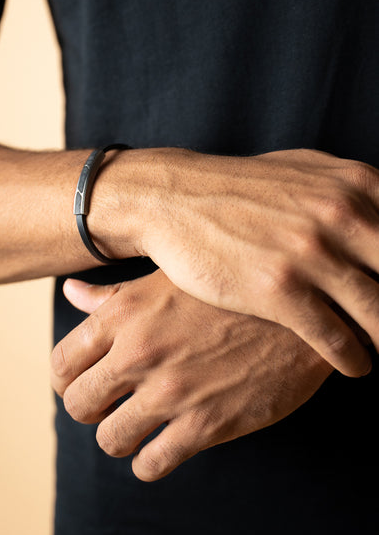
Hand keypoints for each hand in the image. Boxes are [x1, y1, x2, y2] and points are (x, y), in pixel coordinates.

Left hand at [50, 270, 331, 481]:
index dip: (65, 378)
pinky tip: (161, 446)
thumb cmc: (226, 291)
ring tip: (134, 426)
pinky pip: (152, 464)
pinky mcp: (206, 424)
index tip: (79, 382)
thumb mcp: (165, 278)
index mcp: (124, 314)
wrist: (298, 311)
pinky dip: (149, 462)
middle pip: (78, 404)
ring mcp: (172, 391)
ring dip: (119, 437)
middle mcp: (139, 352)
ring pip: (110, 439)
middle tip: (108, 405)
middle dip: (89, 409)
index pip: (63, 361)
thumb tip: (71, 293)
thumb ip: (113, 295)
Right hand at [132, 147, 378, 375]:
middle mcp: (340, 216)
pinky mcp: (278, 290)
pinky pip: (337, 339)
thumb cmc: (239, 189)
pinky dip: (353, 359)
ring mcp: (310, 254)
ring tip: (378, 349)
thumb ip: (351, 190)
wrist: (174, 199)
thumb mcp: (304, 171)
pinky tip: (352, 364)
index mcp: (355, 185)